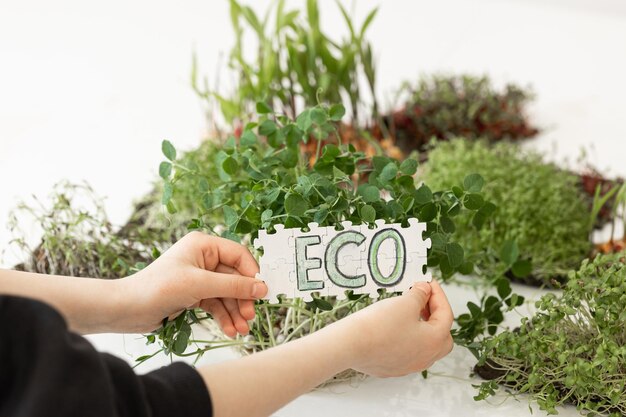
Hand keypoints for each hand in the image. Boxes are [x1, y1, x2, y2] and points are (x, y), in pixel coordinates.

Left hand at [118, 232, 266, 334]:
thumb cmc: (159, 287)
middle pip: (235, 277)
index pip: (239, 255)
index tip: (261, 293)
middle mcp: (203, 258)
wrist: (128, 309)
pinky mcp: (194, 294)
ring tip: (242, 330)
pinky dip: (224, 317)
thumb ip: (234, 285)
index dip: (251, 274)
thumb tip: (263, 287)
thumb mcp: (200, 285)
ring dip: (236, 312)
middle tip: (250, 317)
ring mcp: (199, 277)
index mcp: (204, 245)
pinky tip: (230, 330)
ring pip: (227, 293)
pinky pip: (216, 304)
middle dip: (243, 298)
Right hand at [336, 280, 453, 376]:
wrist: (349, 345)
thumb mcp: (405, 302)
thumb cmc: (380, 324)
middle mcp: (426, 358)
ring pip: (424, 345)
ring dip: (421, 327)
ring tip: (408, 311)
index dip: (438, 294)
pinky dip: (405, 337)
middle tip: (423, 300)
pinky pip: (406, 351)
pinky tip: (393, 326)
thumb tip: (425, 290)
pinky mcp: (392, 368)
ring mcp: (409, 366)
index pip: (446, 314)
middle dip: (435, 316)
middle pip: (441, 335)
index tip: (428, 282)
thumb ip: (420, 294)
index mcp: (435, 341)